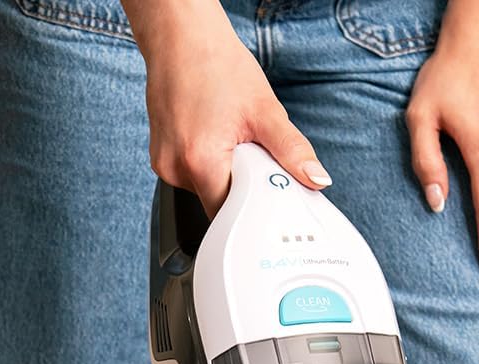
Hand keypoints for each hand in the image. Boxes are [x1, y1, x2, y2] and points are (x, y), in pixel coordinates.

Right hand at [122, 0, 331, 216]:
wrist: (180, 34)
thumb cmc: (217, 64)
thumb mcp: (265, 110)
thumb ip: (292, 150)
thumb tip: (317, 179)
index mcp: (200, 162)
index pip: (233, 214)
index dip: (256, 210)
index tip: (272, 196)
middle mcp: (175, 169)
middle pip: (219, 204)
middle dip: (243, 189)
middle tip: (254, 157)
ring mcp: (164, 164)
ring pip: (207, 190)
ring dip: (227, 175)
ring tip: (231, 138)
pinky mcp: (161, 157)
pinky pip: (193, 176)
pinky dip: (210, 164)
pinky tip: (215, 136)